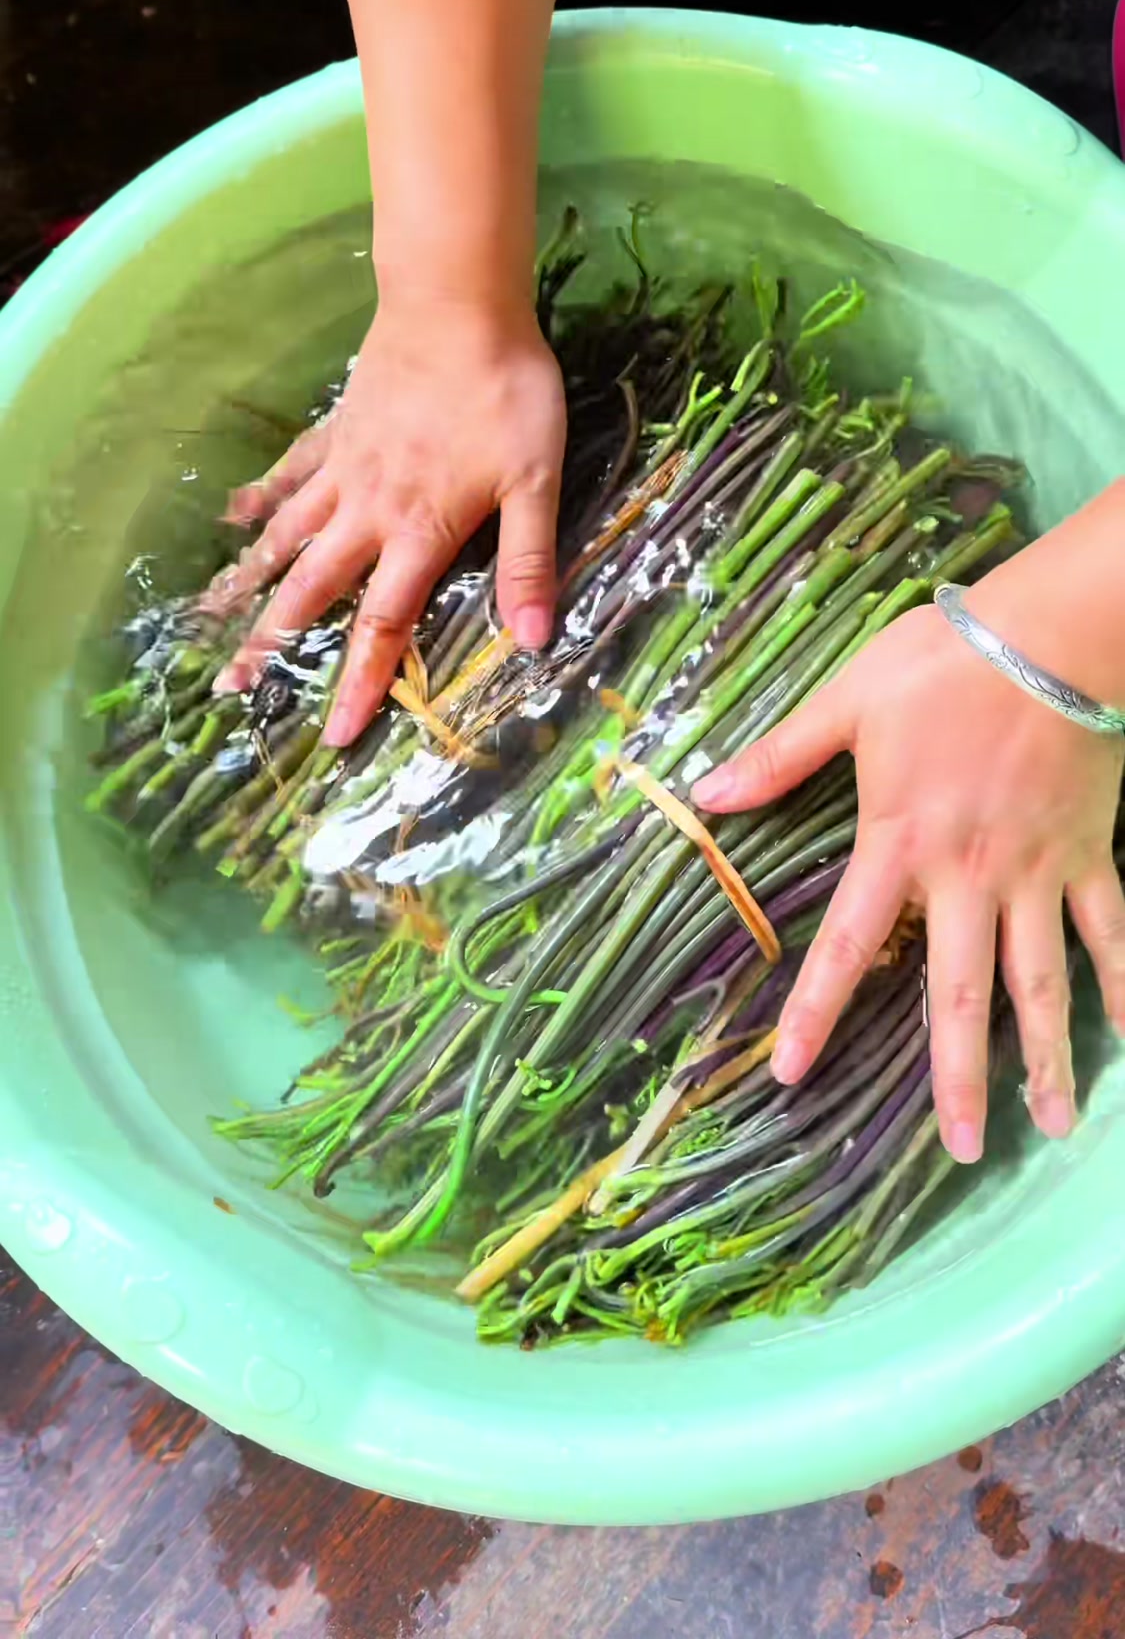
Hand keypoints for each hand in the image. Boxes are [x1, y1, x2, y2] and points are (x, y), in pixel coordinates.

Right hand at [204, 299, 565, 745]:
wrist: (459, 304)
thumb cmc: (507, 392)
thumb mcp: (536, 481)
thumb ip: (528, 562)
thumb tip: (535, 638)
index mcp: (417, 532)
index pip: (384, 626)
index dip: (360, 684)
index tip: (333, 737)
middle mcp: (367, 511)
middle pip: (312, 591)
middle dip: (274, 644)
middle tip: (233, 688)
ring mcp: (344, 470)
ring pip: (287, 537)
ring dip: (250, 583)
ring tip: (212, 621)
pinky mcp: (336, 431)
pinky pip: (290, 473)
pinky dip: (262, 498)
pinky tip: (236, 517)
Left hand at [692, 591, 1124, 1164]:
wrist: (1051, 637)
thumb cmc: (943, 663)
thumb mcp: (847, 700)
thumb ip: (780, 757)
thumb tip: (704, 793)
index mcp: (899, 844)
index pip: (849, 945)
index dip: (816, 1012)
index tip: (791, 1074)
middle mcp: (970, 877)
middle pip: (959, 994)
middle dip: (958, 1078)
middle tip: (965, 1151)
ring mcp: (1037, 871)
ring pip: (1042, 981)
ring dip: (1048, 1055)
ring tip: (1054, 1124)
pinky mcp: (1088, 853)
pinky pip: (1111, 930)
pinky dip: (1124, 983)